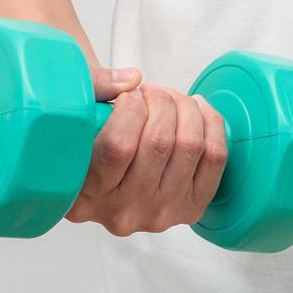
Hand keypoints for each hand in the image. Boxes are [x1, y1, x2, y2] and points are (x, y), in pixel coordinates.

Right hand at [65, 66, 228, 235]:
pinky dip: (210, 123)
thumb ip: (94, 91)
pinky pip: (215, 157)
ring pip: (190, 145)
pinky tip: (196, 108)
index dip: (130, 107)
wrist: (110, 191)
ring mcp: (162, 213)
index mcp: (87, 197)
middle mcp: (125, 211)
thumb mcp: (76, 122)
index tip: (129, 95)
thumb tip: (132, 79)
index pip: (118, 146)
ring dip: (185, 107)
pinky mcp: (192, 208)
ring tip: (171, 98)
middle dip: (161, 100)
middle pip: (160, 142)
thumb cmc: (90, 152)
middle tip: (152, 91)